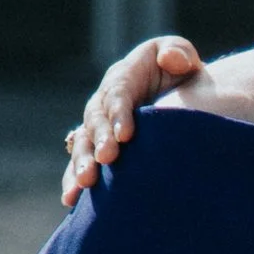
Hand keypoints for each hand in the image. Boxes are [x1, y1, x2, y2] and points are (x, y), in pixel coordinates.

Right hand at [62, 35, 205, 205]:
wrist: (179, 100)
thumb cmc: (181, 75)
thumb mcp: (182, 56)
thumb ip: (178, 52)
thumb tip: (171, 60)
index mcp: (123, 78)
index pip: (118, 94)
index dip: (119, 113)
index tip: (126, 135)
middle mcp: (104, 102)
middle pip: (95, 121)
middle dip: (99, 141)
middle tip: (108, 160)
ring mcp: (98, 127)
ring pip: (83, 144)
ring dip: (82, 163)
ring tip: (85, 183)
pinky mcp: (97, 149)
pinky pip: (82, 163)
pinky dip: (74, 180)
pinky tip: (71, 200)